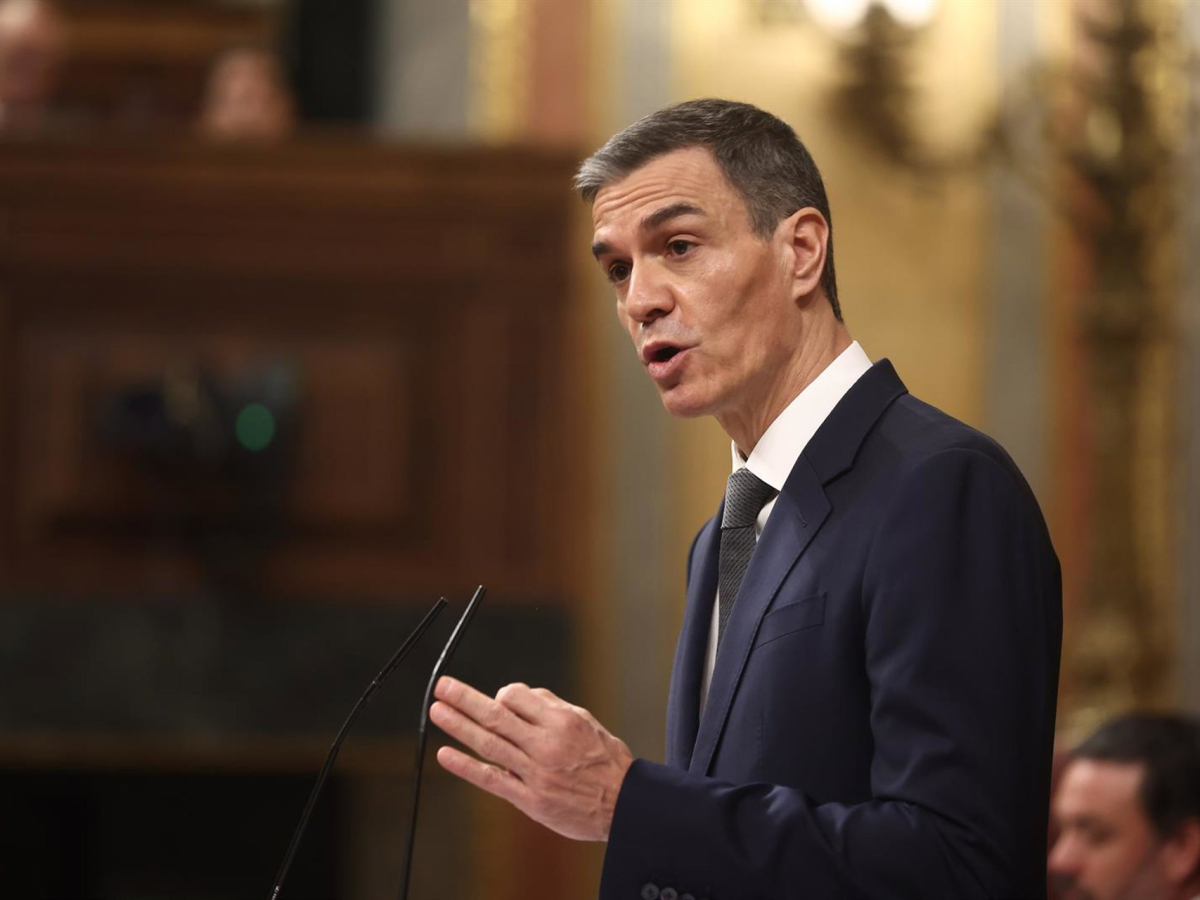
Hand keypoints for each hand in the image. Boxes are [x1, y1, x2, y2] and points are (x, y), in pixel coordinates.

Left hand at [430, 676, 632, 841]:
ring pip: (489, 744)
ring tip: (437, 711)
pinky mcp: (529, 799)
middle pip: (496, 716)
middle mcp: (546, 745)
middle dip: (465, 699)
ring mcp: (535, 773)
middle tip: (442, 686)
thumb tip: (518, 695)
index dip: (502, 694)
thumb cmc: (606, 761)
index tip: (499, 698)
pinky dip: (466, 766)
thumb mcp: (587, 722)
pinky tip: (445, 754)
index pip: (518, 697)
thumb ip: (552, 706)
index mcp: (562, 722)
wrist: (624, 805)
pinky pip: (492, 779)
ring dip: (459, 726)